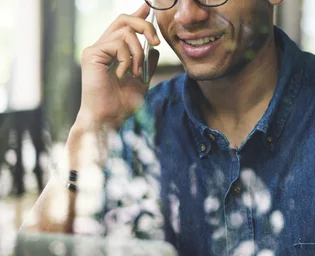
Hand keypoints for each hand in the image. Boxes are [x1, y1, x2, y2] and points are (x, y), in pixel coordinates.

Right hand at [77, 3, 160, 130]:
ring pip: (125, 32)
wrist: (108, 119)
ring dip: (138, 53)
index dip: (137, 14)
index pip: (124, 25)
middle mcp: (101, 47)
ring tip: (136, 73)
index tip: (148, 7)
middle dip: (145, 26)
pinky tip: (124, 75)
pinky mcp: (91, 54)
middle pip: (124, 20)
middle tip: (156, 42)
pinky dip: (128, 60)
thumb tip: (154, 49)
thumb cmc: (122, 105)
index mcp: (112, 52)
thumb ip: (147, 64)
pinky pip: (118, 44)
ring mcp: (95, 49)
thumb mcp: (142, 82)